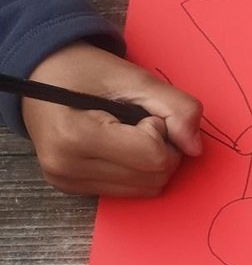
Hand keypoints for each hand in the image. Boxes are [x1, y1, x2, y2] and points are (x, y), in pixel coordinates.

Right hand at [20, 41, 202, 196]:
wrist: (41, 75)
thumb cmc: (85, 72)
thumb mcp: (135, 78)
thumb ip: (176, 107)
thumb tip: (196, 148)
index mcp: (74, 137)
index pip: (153, 156)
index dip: (160, 131)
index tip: (140, 113)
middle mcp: (65, 167)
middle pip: (154, 177)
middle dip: (161, 149)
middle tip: (137, 122)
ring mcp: (67, 182)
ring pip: (147, 189)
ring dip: (152, 161)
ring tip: (126, 133)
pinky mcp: (72, 189)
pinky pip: (131, 192)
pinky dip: (137, 170)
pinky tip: (118, 147)